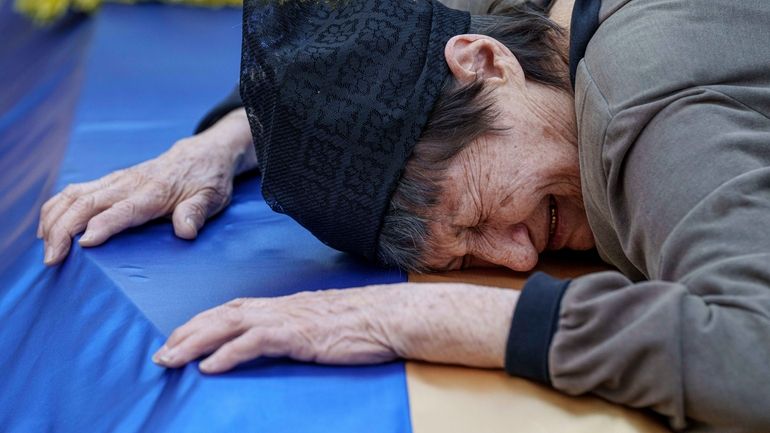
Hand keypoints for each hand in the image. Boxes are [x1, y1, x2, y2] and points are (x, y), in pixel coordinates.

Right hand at [38, 108, 254, 264]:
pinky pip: (74, 192)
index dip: (103, 226)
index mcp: (154, 192)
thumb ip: (197, 213)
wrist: (202, 155)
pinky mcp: (110, 182)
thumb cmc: (207, 181)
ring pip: (74, 194)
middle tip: (52, 259)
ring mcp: (116, 181)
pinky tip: (47, 229)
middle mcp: (129, 184)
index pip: (123, 210)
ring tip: (45, 248)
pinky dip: (56, 209)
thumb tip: (186, 231)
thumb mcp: (212, 198)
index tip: (83, 244)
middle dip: (63, 229)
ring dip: (53, 219)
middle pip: (87, 203)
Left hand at [152, 283, 517, 373]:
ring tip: (170, 360)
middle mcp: (280, 307)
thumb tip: (284, 341)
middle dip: (188, 333)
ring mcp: (288, 319)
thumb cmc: (364, 323)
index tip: (180, 337)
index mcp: (286, 306)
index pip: (234, 309)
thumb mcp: (324, 325)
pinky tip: (209, 367)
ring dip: (196, 342)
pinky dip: (227, 353)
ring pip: (229, 325)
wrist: (391, 316)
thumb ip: (300, 330)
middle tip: (161, 354)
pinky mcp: (298, 335)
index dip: (204, 322)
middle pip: (222, 314)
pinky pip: (255, 342)